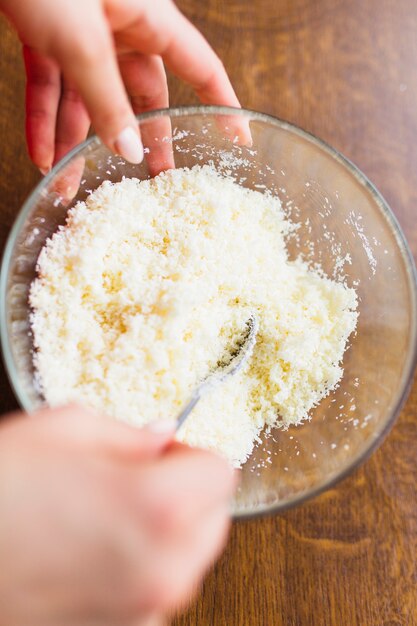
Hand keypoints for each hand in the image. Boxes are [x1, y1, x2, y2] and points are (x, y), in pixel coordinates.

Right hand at [0, 406, 234, 625]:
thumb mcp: (65, 430)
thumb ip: (131, 435)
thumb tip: (163, 440)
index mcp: (159, 507)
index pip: (221, 473)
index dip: (191, 456)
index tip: (163, 454)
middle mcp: (163, 569)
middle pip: (214, 521)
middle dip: (187, 495)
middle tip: (137, 480)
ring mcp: (140, 612)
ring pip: (188, 560)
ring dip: (167, 534)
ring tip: (108, 515)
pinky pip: (153, 592)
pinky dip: (139, 569)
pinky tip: (92, 552)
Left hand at [1, 0, 240, 171]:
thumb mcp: (82, 42)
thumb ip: (107, 100)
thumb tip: (129, 151)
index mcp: (149, 18)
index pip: (200, 69)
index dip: (222, 105)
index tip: (238, 138)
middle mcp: (121, 27)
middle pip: (140, 96)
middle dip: (137, 140)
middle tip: (147, 179)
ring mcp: (84, 32)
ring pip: (87, 98)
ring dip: (75, 142)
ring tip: (69, 183)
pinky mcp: (47, 34)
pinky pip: (52, 87)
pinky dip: (46, 121)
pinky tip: (42, 155)